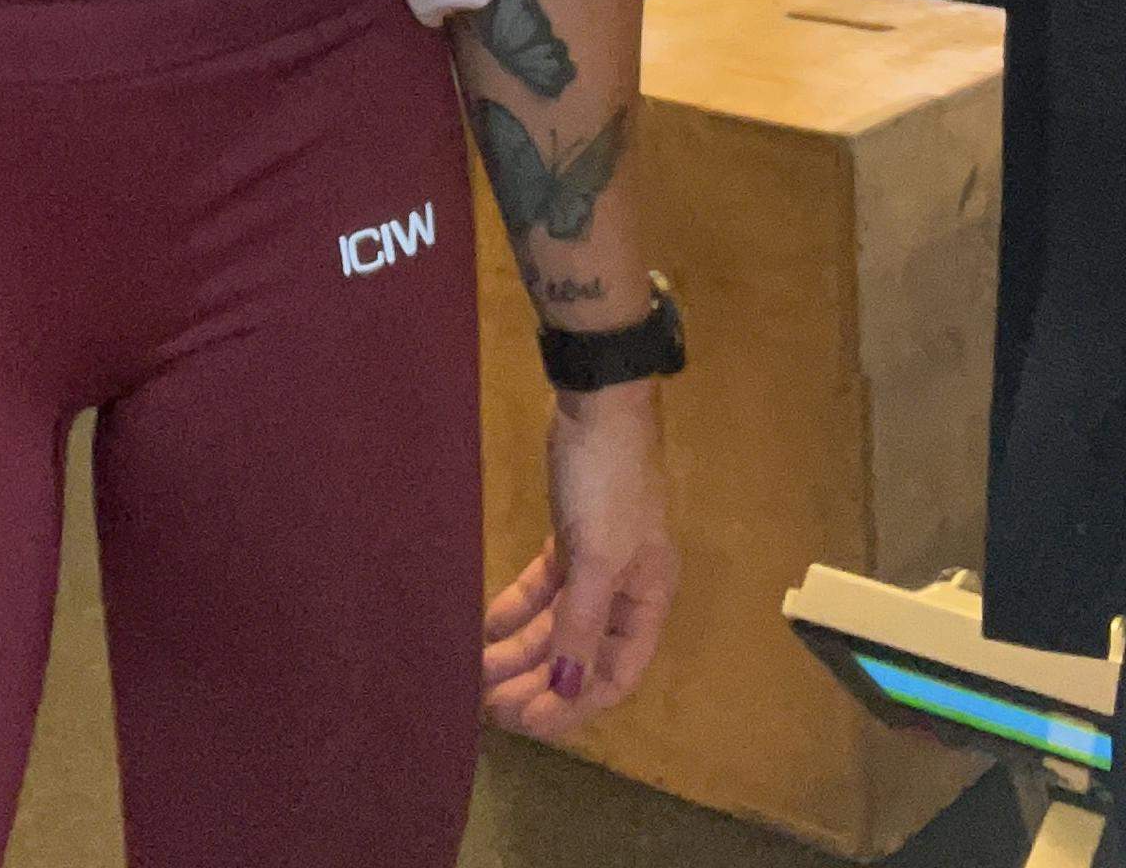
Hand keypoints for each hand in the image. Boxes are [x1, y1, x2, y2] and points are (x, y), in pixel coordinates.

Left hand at [481, 384, 677, 739]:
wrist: (597, 402)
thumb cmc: (608, 482)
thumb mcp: (598, 557)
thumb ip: (582, 626)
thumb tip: (568, 688)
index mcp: (648, 600)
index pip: (614, 674)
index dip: (574, 704)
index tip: (527, 722)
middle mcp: (625, 590)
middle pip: (581, 653)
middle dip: (538, 681)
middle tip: (490, 706)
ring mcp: (596, 562)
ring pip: (556, 622)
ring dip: (520, 649)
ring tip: (478, 674)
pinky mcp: (569, 536)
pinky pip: (542, 589)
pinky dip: (516, 609)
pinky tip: (484, 628)